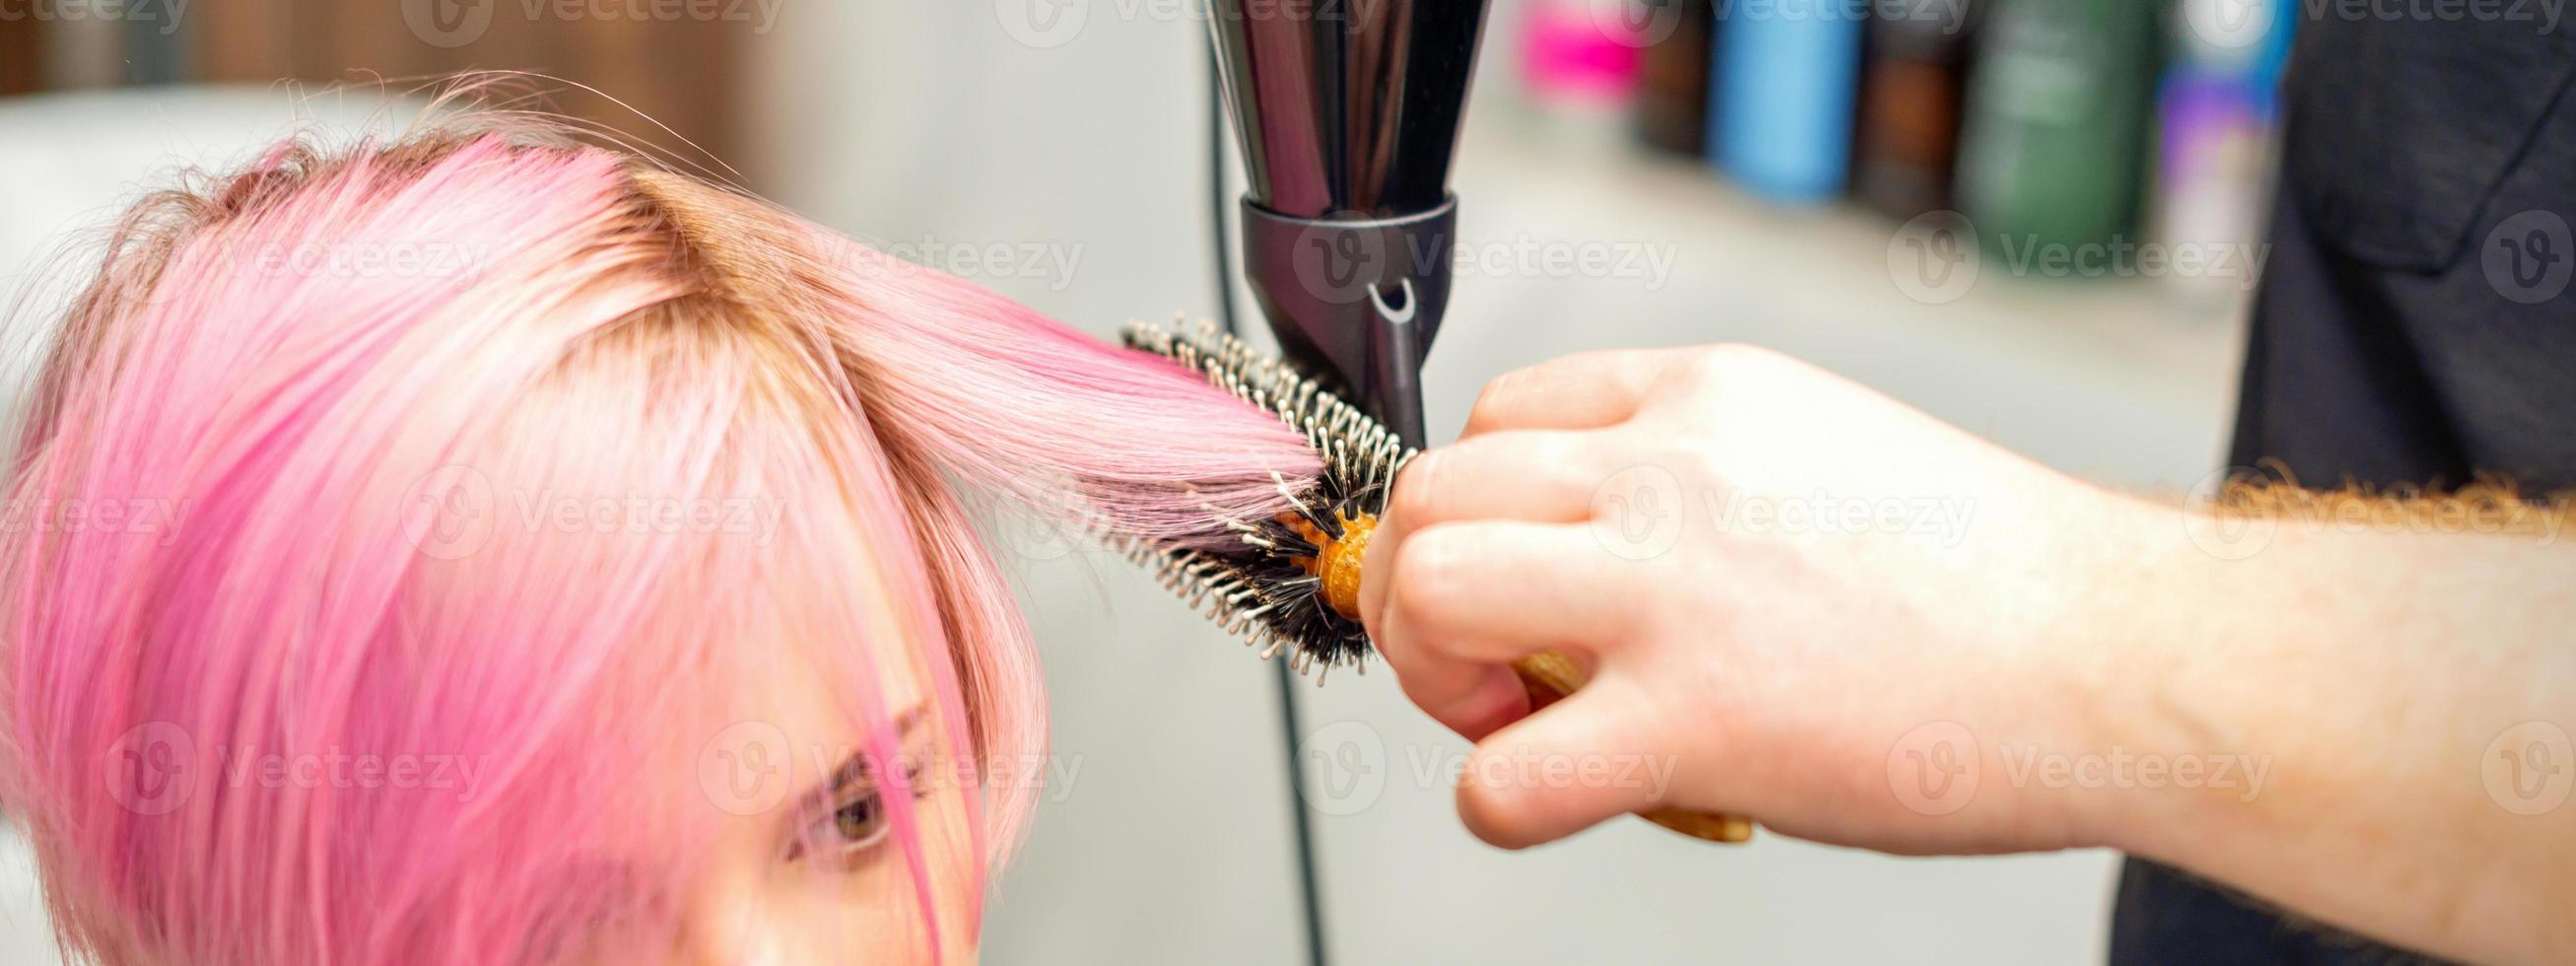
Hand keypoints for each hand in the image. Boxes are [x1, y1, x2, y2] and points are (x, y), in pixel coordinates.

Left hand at [1358, 345, 2160, 852]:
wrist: (2130, 654)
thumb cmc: (2003, 576)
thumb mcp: (1826, 449)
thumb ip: (1702, 477)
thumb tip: (1611, 554)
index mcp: (1703, 394)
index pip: (1500, 413)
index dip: (1481, 508)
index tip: (1518, 574)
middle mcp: (1670, 470)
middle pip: (1434, 490)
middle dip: (1420, 585)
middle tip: (1480, 659)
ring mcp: (1675, 590)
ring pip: (1436, 586)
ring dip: (1432, 666)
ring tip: (1506, 716)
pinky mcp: (1699, 720)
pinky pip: (1506, 772)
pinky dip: (1495, 802)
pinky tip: (1552, 801)